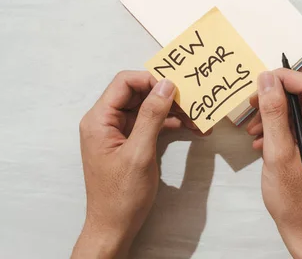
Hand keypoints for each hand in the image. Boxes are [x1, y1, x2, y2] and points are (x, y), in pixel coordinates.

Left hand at [72, 71, 205, 258]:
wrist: (114, 227)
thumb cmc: (122, 195)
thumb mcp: (139, 153)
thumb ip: (151, 116)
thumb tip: (166, 85)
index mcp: (99, 120)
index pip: (124, 82)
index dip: (150, 80)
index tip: (176, 88)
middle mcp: (105, 121)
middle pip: (137, 93)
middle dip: (165, 95)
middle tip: (191, 101)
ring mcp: (117, 132)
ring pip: (146, 108)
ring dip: (170, 110)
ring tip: (195, 117)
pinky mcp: (129, 142)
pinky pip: (149, 123)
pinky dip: (168, 123)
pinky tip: (188, 127)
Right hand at [247, 69, 301, 258]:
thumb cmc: (293, 197)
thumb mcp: (278, 152)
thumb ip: (273, 112)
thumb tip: (268, 78)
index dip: (285, 78)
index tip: (259, 82)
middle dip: (276, 99)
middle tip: (251, 108)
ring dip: (277, 116)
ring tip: (253, 131)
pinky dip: (284, 129)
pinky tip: (264, 142)